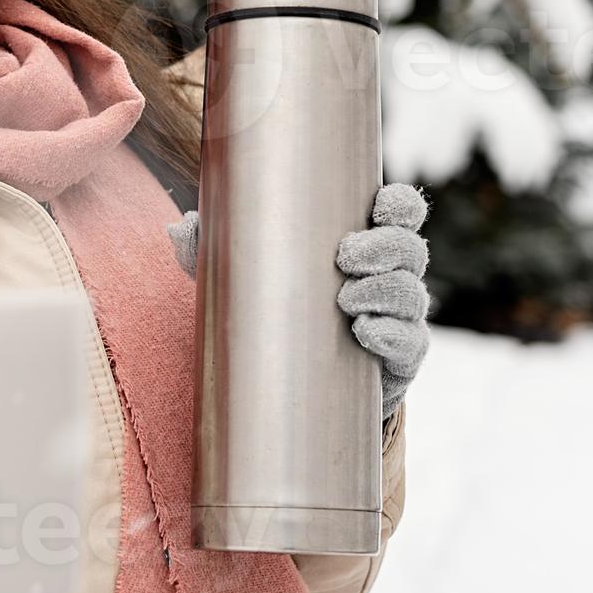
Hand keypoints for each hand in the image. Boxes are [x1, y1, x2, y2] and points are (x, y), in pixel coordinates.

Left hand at [167, 184, 431, 419]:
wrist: (297, 387)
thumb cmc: (277, 310)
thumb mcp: (242, 276)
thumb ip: (211, 249)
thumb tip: (180, 227)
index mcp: (364, 242)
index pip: (400, 212)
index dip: (399, 204)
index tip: (378, 206)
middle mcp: (391, 276)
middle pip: (410, 249)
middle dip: (385, 247)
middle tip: (345, 257)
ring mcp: (400, 318)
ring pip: (413, 294)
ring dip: (385, 291)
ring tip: (346, 300)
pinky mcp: (400, 361)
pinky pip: (412, 344)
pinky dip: (392, 334)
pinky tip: (365, 333)